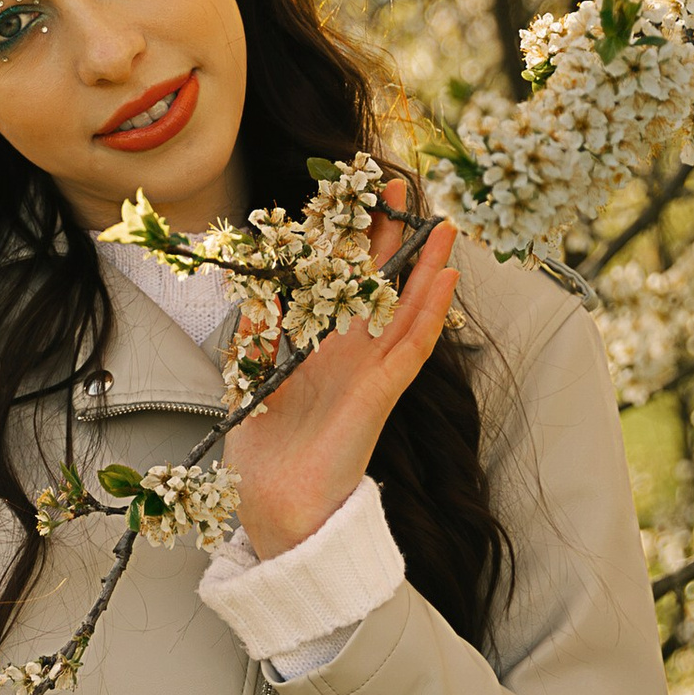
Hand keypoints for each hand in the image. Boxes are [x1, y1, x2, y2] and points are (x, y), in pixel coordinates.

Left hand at [225, 198, 459, 562]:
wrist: (275, 509)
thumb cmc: (263, 456)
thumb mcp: (247, 384)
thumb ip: (253, 342)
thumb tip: (252, 302)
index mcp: (319, 349)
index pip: (339, 284)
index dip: (347, 242)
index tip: (351, 199)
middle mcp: (349, 356)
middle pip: (379, 284)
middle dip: (390, 236)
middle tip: (399, 186)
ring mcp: (369, 374)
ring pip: (407, 309)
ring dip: (428, 267)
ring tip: (444, 225)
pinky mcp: (379, 394)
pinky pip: (411, 347)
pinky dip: (430, 312)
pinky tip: (446, 279)